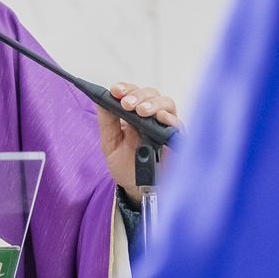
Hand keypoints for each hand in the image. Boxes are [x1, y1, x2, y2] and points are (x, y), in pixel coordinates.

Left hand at [98, 82, 180, 204]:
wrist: (138, 189)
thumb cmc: (125, 165)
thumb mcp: (110, 144)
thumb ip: (107, 122)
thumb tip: (100, 100)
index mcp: (133, 114)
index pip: (132, 93)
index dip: (125, 88)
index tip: (115, 91)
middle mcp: (151, 116)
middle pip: (150, 94)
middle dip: (137, 95)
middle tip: (126, 103)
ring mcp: (165, 126)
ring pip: (166, 103)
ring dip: (153, 104)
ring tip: (141, 111)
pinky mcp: (177, 138)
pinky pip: (178, 124)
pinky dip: (170, 119)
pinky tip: (161, 118)